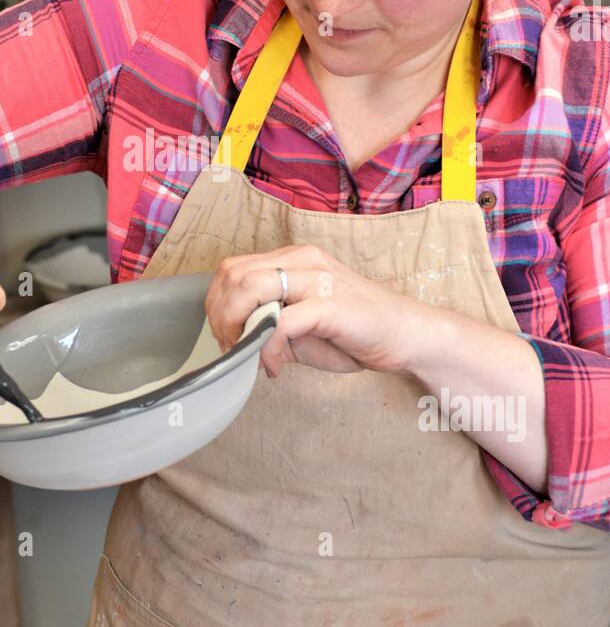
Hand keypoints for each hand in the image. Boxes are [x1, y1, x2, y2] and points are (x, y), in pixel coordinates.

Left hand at [205, 244, 426, 376]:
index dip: (218, 305)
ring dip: (238, 327)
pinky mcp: (331, 304)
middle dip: (221, 317)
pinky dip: (267, 348)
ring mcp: (317, 278)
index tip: (226, 338)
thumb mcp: (301, 327)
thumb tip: (237, 338)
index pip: (233, 269)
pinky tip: (275, 367)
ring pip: (251, 288)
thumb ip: (268, 324)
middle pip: (233, 275)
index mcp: (293, 259)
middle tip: (234, 349)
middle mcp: (302, 260)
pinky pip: (280, 322)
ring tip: (249, 354)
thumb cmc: (355, 332)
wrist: (407, 335)